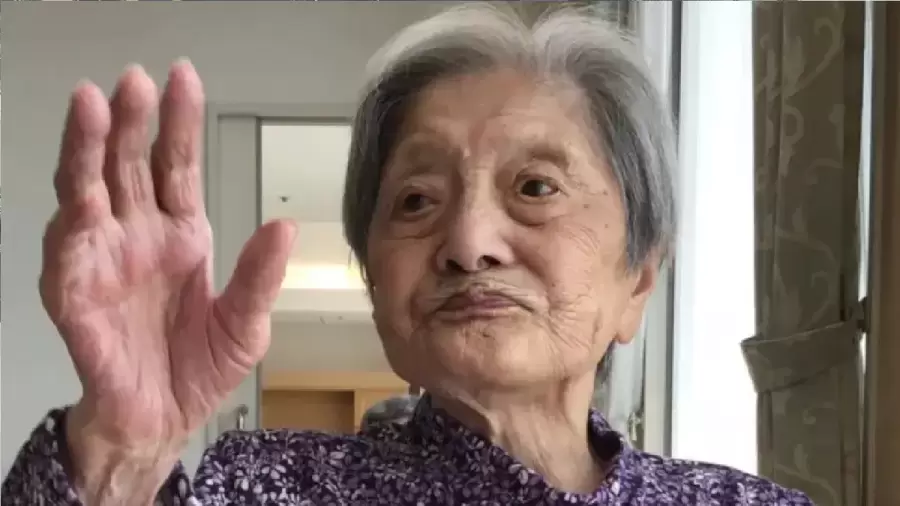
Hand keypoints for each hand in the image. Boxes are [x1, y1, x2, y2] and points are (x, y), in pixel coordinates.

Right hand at [40, 61, 294, 499]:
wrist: (164, 420)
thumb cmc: (201, 368)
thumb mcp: (246, 322)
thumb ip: (260, 275)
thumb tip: (283, 224)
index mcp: (181, 233)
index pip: (177, 166)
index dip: (179, 123)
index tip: (182, 77)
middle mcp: (137, 235)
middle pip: (130, 165)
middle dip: (131, 121)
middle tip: (135, 80)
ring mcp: (102, 259)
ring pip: (88, 190)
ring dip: (87, 150)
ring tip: (92, 107)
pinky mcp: (73, 293)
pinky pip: (67, 251)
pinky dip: (71, 221)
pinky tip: (79, 193)